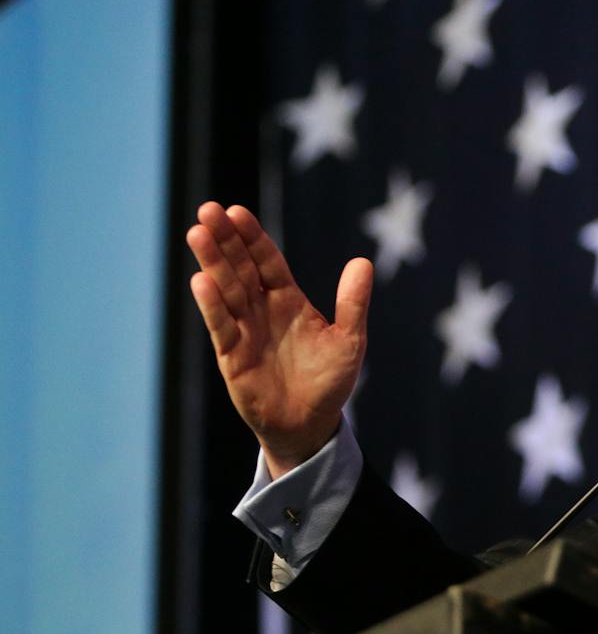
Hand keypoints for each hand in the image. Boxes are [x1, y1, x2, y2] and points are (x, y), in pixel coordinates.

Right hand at [186, 202, 371, 477]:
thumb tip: (363, 262)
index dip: (252, 237)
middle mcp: (261, 310)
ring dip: (212, 262)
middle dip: (225, 239)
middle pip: (240, 267)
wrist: (310, 424)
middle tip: (208, 209)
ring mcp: (245, 331)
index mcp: (288, 300)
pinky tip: (201, 281)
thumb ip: (353, 303)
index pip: (266, 260)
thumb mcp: (350, 340)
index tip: (236, 211)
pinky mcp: (233, 356)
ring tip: (197, 233)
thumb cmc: (330, 381)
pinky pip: (222, 326)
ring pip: (226, 290)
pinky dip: (212, 305)